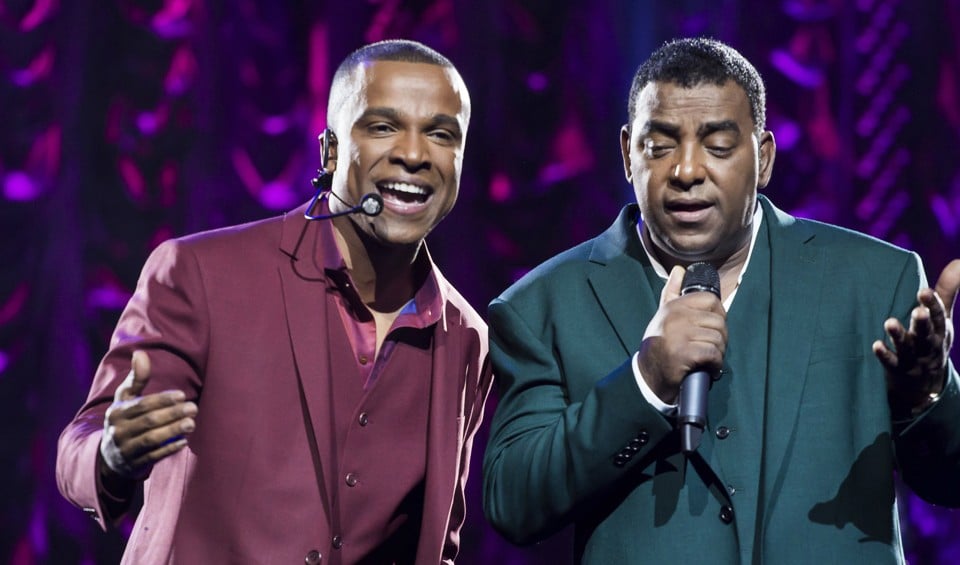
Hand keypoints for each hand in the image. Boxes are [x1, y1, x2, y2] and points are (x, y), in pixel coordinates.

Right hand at [99, 350, 197, 479]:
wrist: (109, 456)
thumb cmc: (125, 419)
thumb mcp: (125, 399)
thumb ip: (136, 378)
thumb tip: (140, 352)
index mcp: (116, 412)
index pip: (142, 405)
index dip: (163, 400)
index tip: (183, 395)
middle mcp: (118, 431)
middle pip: (149, 421)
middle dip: (173, 414)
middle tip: (194, 408)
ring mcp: (125, 449)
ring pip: (151, 439)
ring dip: (173, 430)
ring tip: (192, 423)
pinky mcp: (134, 464)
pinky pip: (153, 456)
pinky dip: (168, 449)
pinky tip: (184, 441)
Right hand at [637, 265, 726, 403]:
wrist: (648, 375)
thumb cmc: (659, 344)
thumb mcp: (663, 315)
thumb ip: (672, 292)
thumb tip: (679, 269)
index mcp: (674, 306)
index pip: (711, 300)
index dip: (718, 314)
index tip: (711, 328)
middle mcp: (675, 317)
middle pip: (718, 321)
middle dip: (720, 338)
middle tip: (711, 348)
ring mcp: (679, 334)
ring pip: (718, 338)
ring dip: (718, 353)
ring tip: (708, 358)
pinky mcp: (684, 353)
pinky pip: (713, 353)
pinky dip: (715, 364)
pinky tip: (708, 367)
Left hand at [874, 259, 959, 415]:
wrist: (924, 385)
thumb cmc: (930, 340)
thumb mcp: (942, 317)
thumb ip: (947, 290)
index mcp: (940, 330)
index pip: (939, 315)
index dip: (932, 303)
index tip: (923, 291)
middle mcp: (929, 345)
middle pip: (927, 333)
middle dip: (922, 322)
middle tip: (917, 311)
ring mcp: (914, 359)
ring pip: (908, 348)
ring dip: (899, 336)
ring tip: (889, 322)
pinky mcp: (898, 370)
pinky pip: (892, 363)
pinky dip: (884, 355)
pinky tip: (875, 345)